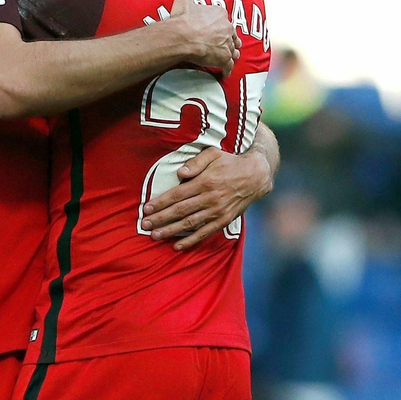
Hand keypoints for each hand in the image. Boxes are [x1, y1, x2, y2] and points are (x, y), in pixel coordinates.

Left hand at [142, 146, 273, 249]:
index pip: (177, 195)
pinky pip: (205, 232)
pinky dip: (191, 240)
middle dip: (160, 219)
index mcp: (205, 182)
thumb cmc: (231, 162)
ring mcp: (217, 211)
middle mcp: (210, 198)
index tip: (146, 209)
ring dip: (171, 231)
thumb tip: (180, 173)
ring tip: (155, 236)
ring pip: (190, 223)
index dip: (160, 203)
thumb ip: (196, 162)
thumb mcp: (214, 154)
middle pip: (180, 211)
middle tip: (144, 225)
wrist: (256, 176)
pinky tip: (177, 245)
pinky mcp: (224, 220)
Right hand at [168, 0, 239, 75]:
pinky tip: (225, 72)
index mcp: (220, 14)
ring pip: (233, 50)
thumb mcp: (184, 1)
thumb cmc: (182, 19)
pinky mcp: (223, 58)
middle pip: (231, 35)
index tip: (216, 29)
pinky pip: (229, 65)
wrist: (181, 37)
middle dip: (229, 39)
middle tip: (224, 44)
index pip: (224, 19)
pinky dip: (227, 69)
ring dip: (231, 54)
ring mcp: (226, 44)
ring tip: (228, 57)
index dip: (221, 25)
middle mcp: (227, 28)